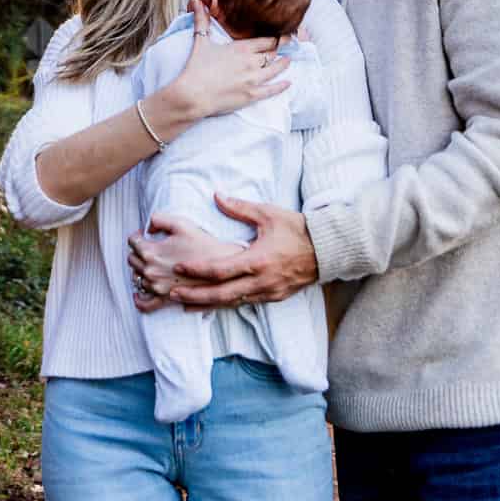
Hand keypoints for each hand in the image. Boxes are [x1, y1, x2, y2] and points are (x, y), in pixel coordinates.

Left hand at [127, 216, 244, 311]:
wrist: (222, 266)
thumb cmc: (202, 243)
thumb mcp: (181, 223)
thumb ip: (158, 219)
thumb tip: (148, 227)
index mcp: (151, 252)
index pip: (133, 242)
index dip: (138, 235)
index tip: (145, 234)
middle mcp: (150, 272)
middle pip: (132, 260)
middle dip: (138, 251)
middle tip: (149, 246)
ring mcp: (157, 288)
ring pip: (137, 278)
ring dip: (140, 269)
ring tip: (152, 263)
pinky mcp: (165, 299)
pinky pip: (145, 304)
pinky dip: (139, 299)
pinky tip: (138, 293)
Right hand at [162, 0, 288, 121]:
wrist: (193, 94)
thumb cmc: (196, 67)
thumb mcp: (201, 40)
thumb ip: (202, 19)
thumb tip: (197, 0)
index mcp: (241, 48)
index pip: (267, 40)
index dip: (276, 38)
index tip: (284, 35)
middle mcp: (251, 62)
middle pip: (272, 54)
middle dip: (279, 50)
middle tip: (288, 47)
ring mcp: (253, 79)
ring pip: (275, 69)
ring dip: (283, 64)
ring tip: (288, 61)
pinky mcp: (251, 95)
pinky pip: (272, 89)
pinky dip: (282, 86)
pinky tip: (288, 82)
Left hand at [164, 196, 318, 306]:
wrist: (327, 250)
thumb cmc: (297, 229)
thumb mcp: (268, 214)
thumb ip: (239, 208)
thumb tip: (216, 196)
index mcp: (257, 260)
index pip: (220, 269)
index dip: (197, 270)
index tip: (178, 268)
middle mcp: (260, 281)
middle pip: (221, 293)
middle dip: (195, 295)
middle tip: (173, 294)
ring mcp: (267, 292)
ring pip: (232, 303)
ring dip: (208, 304)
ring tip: (184, 304)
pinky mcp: (273, 297)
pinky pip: (245, 303)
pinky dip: (226, 305)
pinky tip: (213, 304)